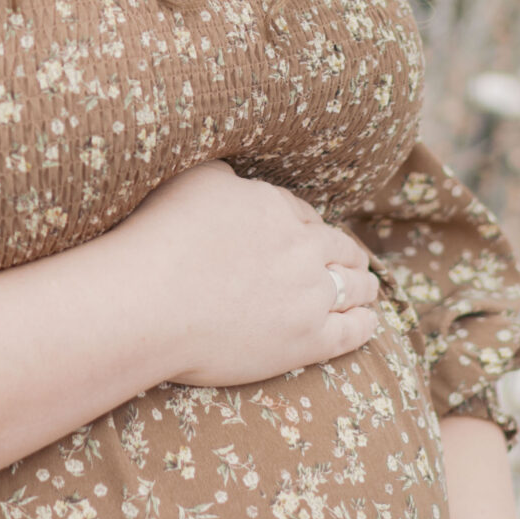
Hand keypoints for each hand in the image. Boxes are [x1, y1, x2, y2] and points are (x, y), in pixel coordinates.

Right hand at [119, 162, 381, 387]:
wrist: (150, 304)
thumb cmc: (160, 240)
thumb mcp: (192, 180)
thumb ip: (224, 176)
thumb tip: (237, 180)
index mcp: (277, 209)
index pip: (304, 215)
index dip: (307, 225)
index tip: (307, 234)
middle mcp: (302, 249)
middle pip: (339, 248)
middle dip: (347, 253)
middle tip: (351, 260)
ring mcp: (309, 297)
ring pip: (354, 287)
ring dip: (364, 285)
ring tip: (367, 289)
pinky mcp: (307, 342)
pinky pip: (352, 332)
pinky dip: (365, 324)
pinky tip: (369, 322)